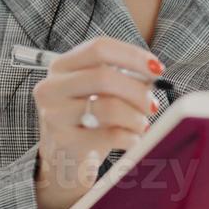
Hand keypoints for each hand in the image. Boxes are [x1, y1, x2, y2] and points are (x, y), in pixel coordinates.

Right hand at [31, 36, 162, 208]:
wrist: (61, 160)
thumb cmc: (85, 121)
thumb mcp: (95, 92)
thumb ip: (120, 77)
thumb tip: (152, 72)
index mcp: (61, 66)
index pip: (99, 48)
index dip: (132, 56)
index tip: (156, 69)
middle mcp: (51, 87)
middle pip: (103, 76)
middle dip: (137, 91)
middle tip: (152, 105)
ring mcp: (55, 116)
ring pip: (108, 107)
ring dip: (136, 117)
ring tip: (142, 125)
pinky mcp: (65, 142)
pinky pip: (110, 135)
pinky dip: (130, 137)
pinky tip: (133, 140)